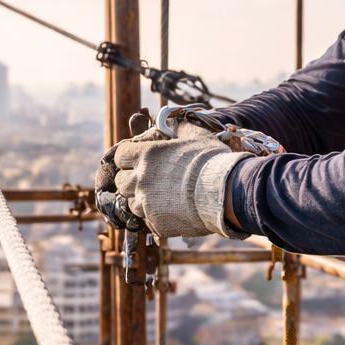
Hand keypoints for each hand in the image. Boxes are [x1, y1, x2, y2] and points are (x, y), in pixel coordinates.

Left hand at [111, 129, 249, 239]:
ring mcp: (147, 203)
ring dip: (141, 199)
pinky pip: (147, 220)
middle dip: (130, 179)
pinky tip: (170, 210)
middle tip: (147, 179)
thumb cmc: (211, 160)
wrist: (225, 192)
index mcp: (147, 155)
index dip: (127, 156)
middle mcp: (141, 179)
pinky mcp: (156, 222)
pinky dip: (154, 216)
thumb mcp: (197, 135)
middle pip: (121, 181)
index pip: (120, 155)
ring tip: (159, 196)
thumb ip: (181, 127)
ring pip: (131, 202)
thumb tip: (176, 122)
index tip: (136, 159)